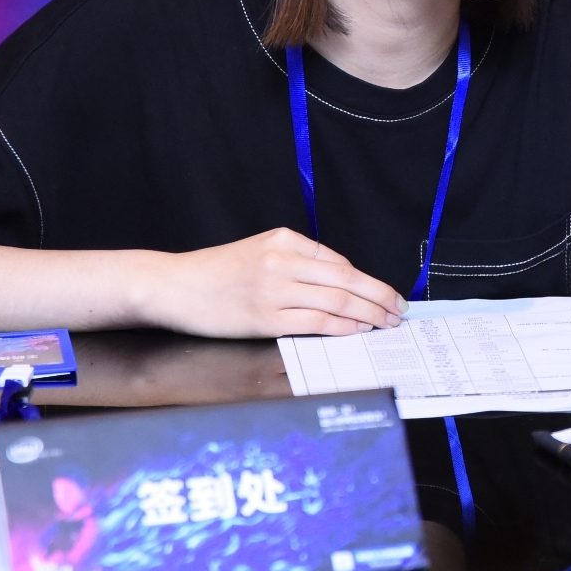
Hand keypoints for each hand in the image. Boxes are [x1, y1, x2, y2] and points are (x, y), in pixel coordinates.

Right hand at [136, 229, 406, 337]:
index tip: (386, 294)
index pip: (338, 262)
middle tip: (399, 309)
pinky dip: (342, 326)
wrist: (172, 286)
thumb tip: (339, 281)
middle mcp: (281, 260)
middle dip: (378, 296)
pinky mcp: (264, 317)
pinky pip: (315, 322)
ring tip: (385, 323)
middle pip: (345, 279)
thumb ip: (296, 261)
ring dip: (367, 313)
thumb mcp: (258, 251)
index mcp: (282, 239)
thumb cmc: (215, 272)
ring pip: (336, 300)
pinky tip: (357, 330)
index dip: (368, 281)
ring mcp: (274, 290)